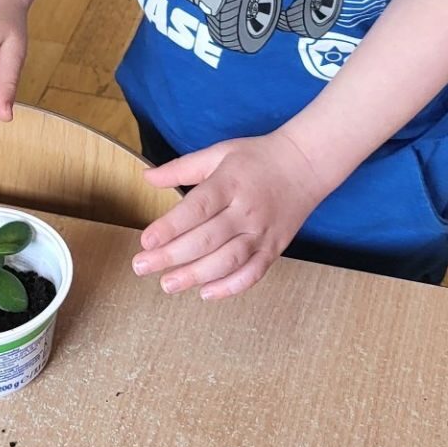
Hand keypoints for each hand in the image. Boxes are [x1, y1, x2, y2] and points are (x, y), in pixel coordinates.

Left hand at [132, 128, 323, 299]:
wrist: (306, 165)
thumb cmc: (257, 158)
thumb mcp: (219, 152)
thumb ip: (182, 167)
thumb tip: (147, 177)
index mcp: (230, 183)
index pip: (197, 208)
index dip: (170, 227)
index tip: (146, 241)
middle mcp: (246, 210)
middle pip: (207, 239)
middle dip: (172, 256)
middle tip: (141, 267)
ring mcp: (262, 233)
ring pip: (228, 261)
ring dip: (196, 276)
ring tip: (167, 285)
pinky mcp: (274, 248)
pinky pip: (253, 273)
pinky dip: (231, 287)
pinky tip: (206, 293)